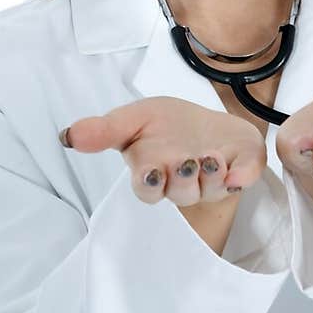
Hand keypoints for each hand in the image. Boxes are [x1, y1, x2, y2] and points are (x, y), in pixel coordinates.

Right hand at [59, 96, 267, 207]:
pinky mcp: (241, 170)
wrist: (205, 121)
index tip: (150, 172)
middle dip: (183, 180)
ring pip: (211, 189)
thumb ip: (103, 130)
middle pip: (181, 193)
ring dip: (211, 176)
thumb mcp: (133, 119)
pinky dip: (244, 175)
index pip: (148, 190)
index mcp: (154, 173)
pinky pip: (244, 178)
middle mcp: (183, 183)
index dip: (149, 185)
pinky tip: (239, 172)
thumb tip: (68, 136)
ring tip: (210, 156)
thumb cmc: (165, 126)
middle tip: (185, 161)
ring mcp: (214, 181)